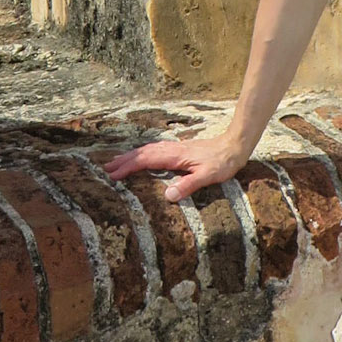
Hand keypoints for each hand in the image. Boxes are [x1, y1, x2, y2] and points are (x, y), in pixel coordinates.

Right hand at [102, 133, 249, 202]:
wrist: (234, 145)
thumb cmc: (223, 162)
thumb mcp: (207, 176)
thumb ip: (188, 185)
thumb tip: (167, 196)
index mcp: (174, 156)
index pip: (145, 161)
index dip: (128, 168)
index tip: (113, 175)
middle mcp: (172, 150)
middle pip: (142, 153)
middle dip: (123, 160)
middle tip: (106, 167)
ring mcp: (175, 148)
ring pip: (148, 149)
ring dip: (132, 155)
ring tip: (118, 161)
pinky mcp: (180, 149)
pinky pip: (155, 149)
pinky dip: (143, 152)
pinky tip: (144, 155)